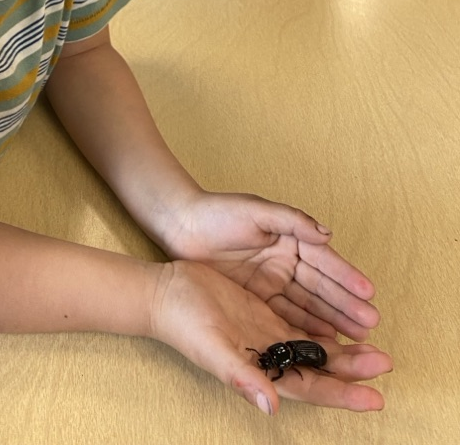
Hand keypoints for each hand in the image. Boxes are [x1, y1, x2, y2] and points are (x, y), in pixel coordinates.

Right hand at [150, 259, 391, 414]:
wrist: (163, 294)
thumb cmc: (184, 324)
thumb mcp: (213, 350)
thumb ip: (242, 378)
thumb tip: (272, 408)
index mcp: (261, 369)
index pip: (311, 385)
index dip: (342, 393)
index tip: (375, 397)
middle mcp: (268, 353)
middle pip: (318, 366)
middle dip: (352, 367)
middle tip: (385, 360)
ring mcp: (265, 332)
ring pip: (312, 344)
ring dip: (342, 347)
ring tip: (372, 344)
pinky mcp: (259, 308)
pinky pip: (296, 320)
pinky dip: (319, 324)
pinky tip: (336, 321)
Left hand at [155, 192, 378, 342]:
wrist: (180, 225)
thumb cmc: (217, 212)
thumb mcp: (255, 210)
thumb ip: (292, 220)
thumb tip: (328, 234)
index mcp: (290, 237)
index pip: (323, 260)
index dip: (346, 276)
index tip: (369, 292)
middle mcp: (286, 261)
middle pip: (320, 287)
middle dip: (346, 305)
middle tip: (371, 324)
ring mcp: (271, 281)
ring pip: (307, 305)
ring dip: (332, 321)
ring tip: (358, 338)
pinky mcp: (256, 298)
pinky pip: (285, 316)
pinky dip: (306, 329)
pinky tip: (325, 342)